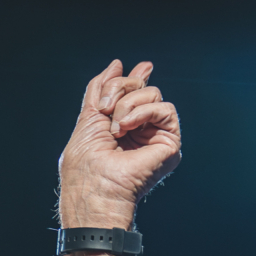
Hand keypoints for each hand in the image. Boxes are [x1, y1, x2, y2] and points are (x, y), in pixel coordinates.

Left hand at [58, 59, 182, 229]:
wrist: (96, 192)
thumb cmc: (85, 167)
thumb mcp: (87, 120)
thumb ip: (99, 91)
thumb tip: (117, 64)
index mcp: (120, 127)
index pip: (129, 92)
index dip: (126, 78)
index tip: (118, 65)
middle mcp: (140, 130)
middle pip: (139, 86)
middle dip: (118, 88)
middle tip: (105, 108)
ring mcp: (155, 135)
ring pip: (152, 93)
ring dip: (126, 104)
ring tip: (115, 127)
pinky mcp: (169, 142)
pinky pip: (165, 108)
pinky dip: (142, 111)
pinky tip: (127, 126)